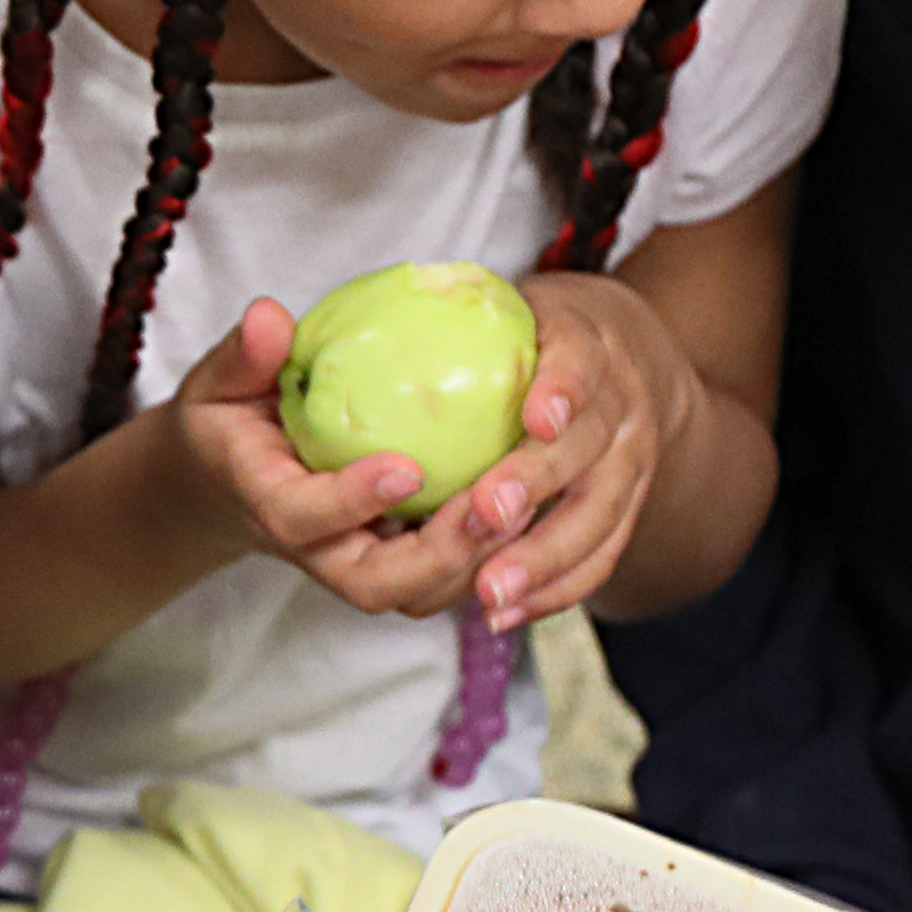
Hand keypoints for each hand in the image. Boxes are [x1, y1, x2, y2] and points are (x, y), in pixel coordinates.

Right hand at [158, 298, 517, 621]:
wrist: (222, 484)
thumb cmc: (224, 423)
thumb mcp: (217, 384)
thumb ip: (244, 357)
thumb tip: (270, 317)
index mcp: (265, 503)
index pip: (301, 517)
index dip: (351, 501)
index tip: (405, 467)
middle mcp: (313, 549)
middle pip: (371, 583)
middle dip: (436, 556)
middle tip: (492, 506)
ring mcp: (354, 562)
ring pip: (416, 592)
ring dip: (473, 561)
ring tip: (524, 508)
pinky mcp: (390, 561)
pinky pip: (439, 577)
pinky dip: (485, 557)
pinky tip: (531, 507)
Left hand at [459, 273, 695, 630]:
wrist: (632, 357)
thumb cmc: (541, 328)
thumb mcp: (513, 298)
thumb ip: (444, 307)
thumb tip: (278, 318)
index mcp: (593, 344)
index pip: (582, 360)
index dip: (564, 387)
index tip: (536, 417)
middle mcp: (623, 408)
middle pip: (587, 451)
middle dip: (539, 484)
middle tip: (487, 513)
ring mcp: (631, 465)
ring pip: (597, 520)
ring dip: (544, 559)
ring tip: (489, 592)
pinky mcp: (626, 511)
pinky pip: (598, 560)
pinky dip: (555, 591)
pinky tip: (501, 613)